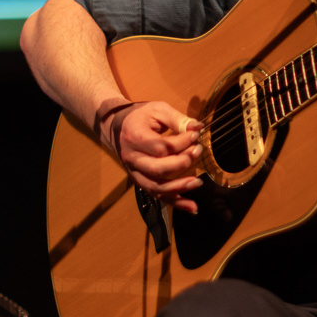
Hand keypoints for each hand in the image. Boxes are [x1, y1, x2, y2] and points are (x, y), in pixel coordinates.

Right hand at [100, 99, 204, 213]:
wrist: (118, 127)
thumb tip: (197, 128)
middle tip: (198, 152)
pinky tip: (192, 207)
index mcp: (134, 137)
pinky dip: (175, 203)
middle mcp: (132, 158)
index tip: (195, 135)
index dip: (181, 142)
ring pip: (156, 186)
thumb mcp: (157, 109)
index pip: (160, 146)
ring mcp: (135, 172)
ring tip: (198, 182)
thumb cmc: (141, 117)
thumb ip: (177, 119)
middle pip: (157, 169)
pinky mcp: (141, 181)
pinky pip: (157, 195)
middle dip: (181, 163)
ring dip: (179, 187)